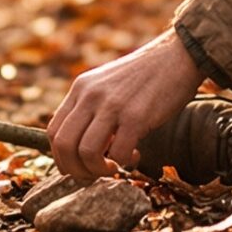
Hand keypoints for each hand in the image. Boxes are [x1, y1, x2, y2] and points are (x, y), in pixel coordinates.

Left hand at [47, 30, 202, 181]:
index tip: (78, 167)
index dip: (62, 157)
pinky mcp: (136, 116)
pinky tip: (136, 154)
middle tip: (94, 175)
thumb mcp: (107, 85)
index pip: (54, 131)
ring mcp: (112, 105)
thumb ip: (91, 109)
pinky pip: (119, 154)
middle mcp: (91, 95)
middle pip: (64, 145)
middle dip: (75, 170)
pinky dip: (125, 164)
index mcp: (81, 88)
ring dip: (98, 171)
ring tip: (114, 168)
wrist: (176, 56)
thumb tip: (81, 147)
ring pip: (86, 152)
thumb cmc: (145, 77)